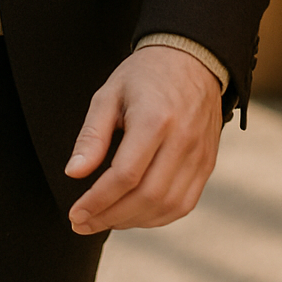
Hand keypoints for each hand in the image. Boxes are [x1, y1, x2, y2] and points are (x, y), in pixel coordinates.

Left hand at [65, 46, 222, 233]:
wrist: (191, 58)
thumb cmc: (144, 75)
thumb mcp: (109, 94)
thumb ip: (92, 135)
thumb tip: (74, 174)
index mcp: (154, 119)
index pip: (124, 175)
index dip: (97, 201)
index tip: (75, 214)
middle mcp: (182, 141)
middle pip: (146, 197)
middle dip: (110, 217)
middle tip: (82, 223)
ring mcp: (199, 155)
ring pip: (167, 207)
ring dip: (132, 222)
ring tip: (104, 219)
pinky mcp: (207, 163)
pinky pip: (184, 203)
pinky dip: (157, 217)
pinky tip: (134, 214)